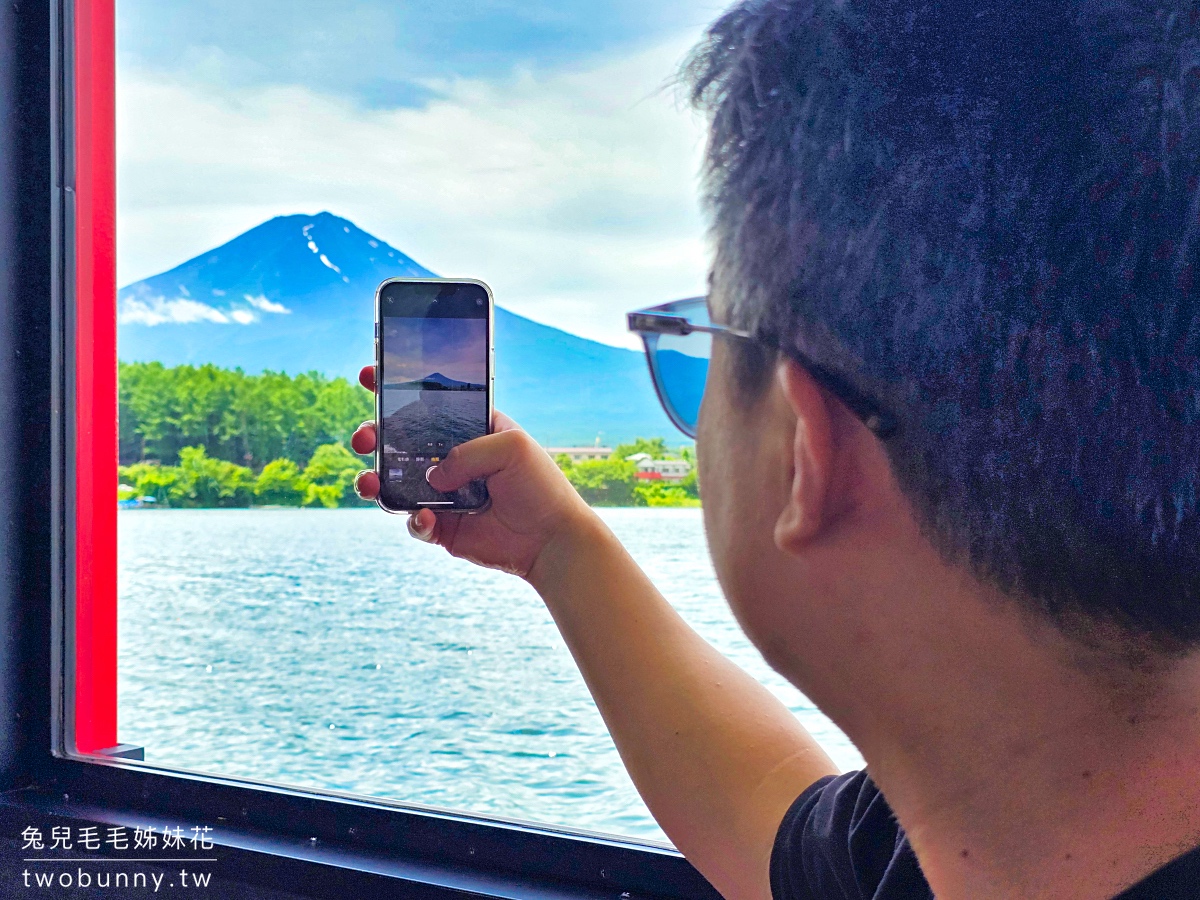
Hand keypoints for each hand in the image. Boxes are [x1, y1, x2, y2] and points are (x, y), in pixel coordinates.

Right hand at [351, 364, 594, 577]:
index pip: (428, 404)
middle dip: (374, 436)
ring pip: (396, 483)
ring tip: (370, 482)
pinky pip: (415, 521)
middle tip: (364, 438)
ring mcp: (444, 494)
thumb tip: (433, 476)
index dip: (396, 389)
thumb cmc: (540, 486)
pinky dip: (414, 520)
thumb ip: (468, 452)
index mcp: (469, 430)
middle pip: (400, 442)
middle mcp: (452, 459)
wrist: (551, 539)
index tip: (369, 374)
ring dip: (375, 480)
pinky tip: (426, 518)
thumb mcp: (513, 447)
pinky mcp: (443, 527)